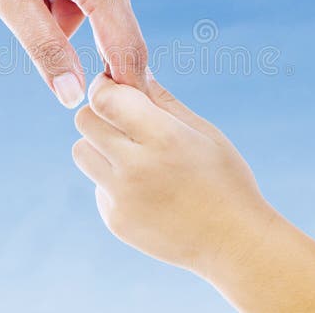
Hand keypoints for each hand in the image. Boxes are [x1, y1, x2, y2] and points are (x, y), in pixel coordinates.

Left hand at [0, 0, 147, 107]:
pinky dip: (61, 2)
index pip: (128, 50)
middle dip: (81, 50)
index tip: (118, 123)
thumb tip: (74, 98)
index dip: (126, 90)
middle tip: (37, 36)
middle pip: (114, 36)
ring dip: (62, 21)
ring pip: (96, 16)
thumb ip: (45, 48)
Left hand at [73, 72, 267, 272]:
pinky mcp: (115, 221)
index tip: (115, 86)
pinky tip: (144, 188)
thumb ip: (163, 101)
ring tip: (132, 153)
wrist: (233, 242)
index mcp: (163, 138)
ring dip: (99, 145)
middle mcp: (135, 167)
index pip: (104, 98)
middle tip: (124, 118)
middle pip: (85, 120)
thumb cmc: (225, 179)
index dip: (104, 86)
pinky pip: (96, 185)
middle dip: (100, 112)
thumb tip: (134, 72)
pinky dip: (112, 179)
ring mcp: (122, 198)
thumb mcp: (203, 132)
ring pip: (81, 151)